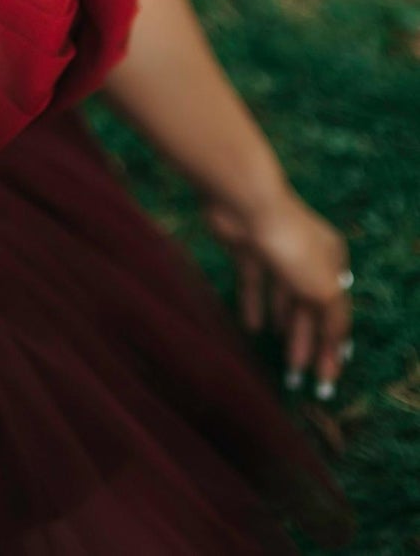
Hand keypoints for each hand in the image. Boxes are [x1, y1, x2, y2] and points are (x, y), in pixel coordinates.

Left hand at [205, 185, 352, 396]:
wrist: (246, 203)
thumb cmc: (292, 246)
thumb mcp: (324, 289)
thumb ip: (333, 320)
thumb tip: (338, 345)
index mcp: (334, 262)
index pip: (337, 314)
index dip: (332, 349)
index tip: (326, 380)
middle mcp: (308, 256)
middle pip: (309, 308)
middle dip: (305, 343)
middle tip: (297, 378)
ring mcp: (276, 252)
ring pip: (282, 298)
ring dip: (284, 327)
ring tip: (281, 358)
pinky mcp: (248, 248)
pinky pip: (254, 283)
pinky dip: (254, 305)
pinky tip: (252, 327)